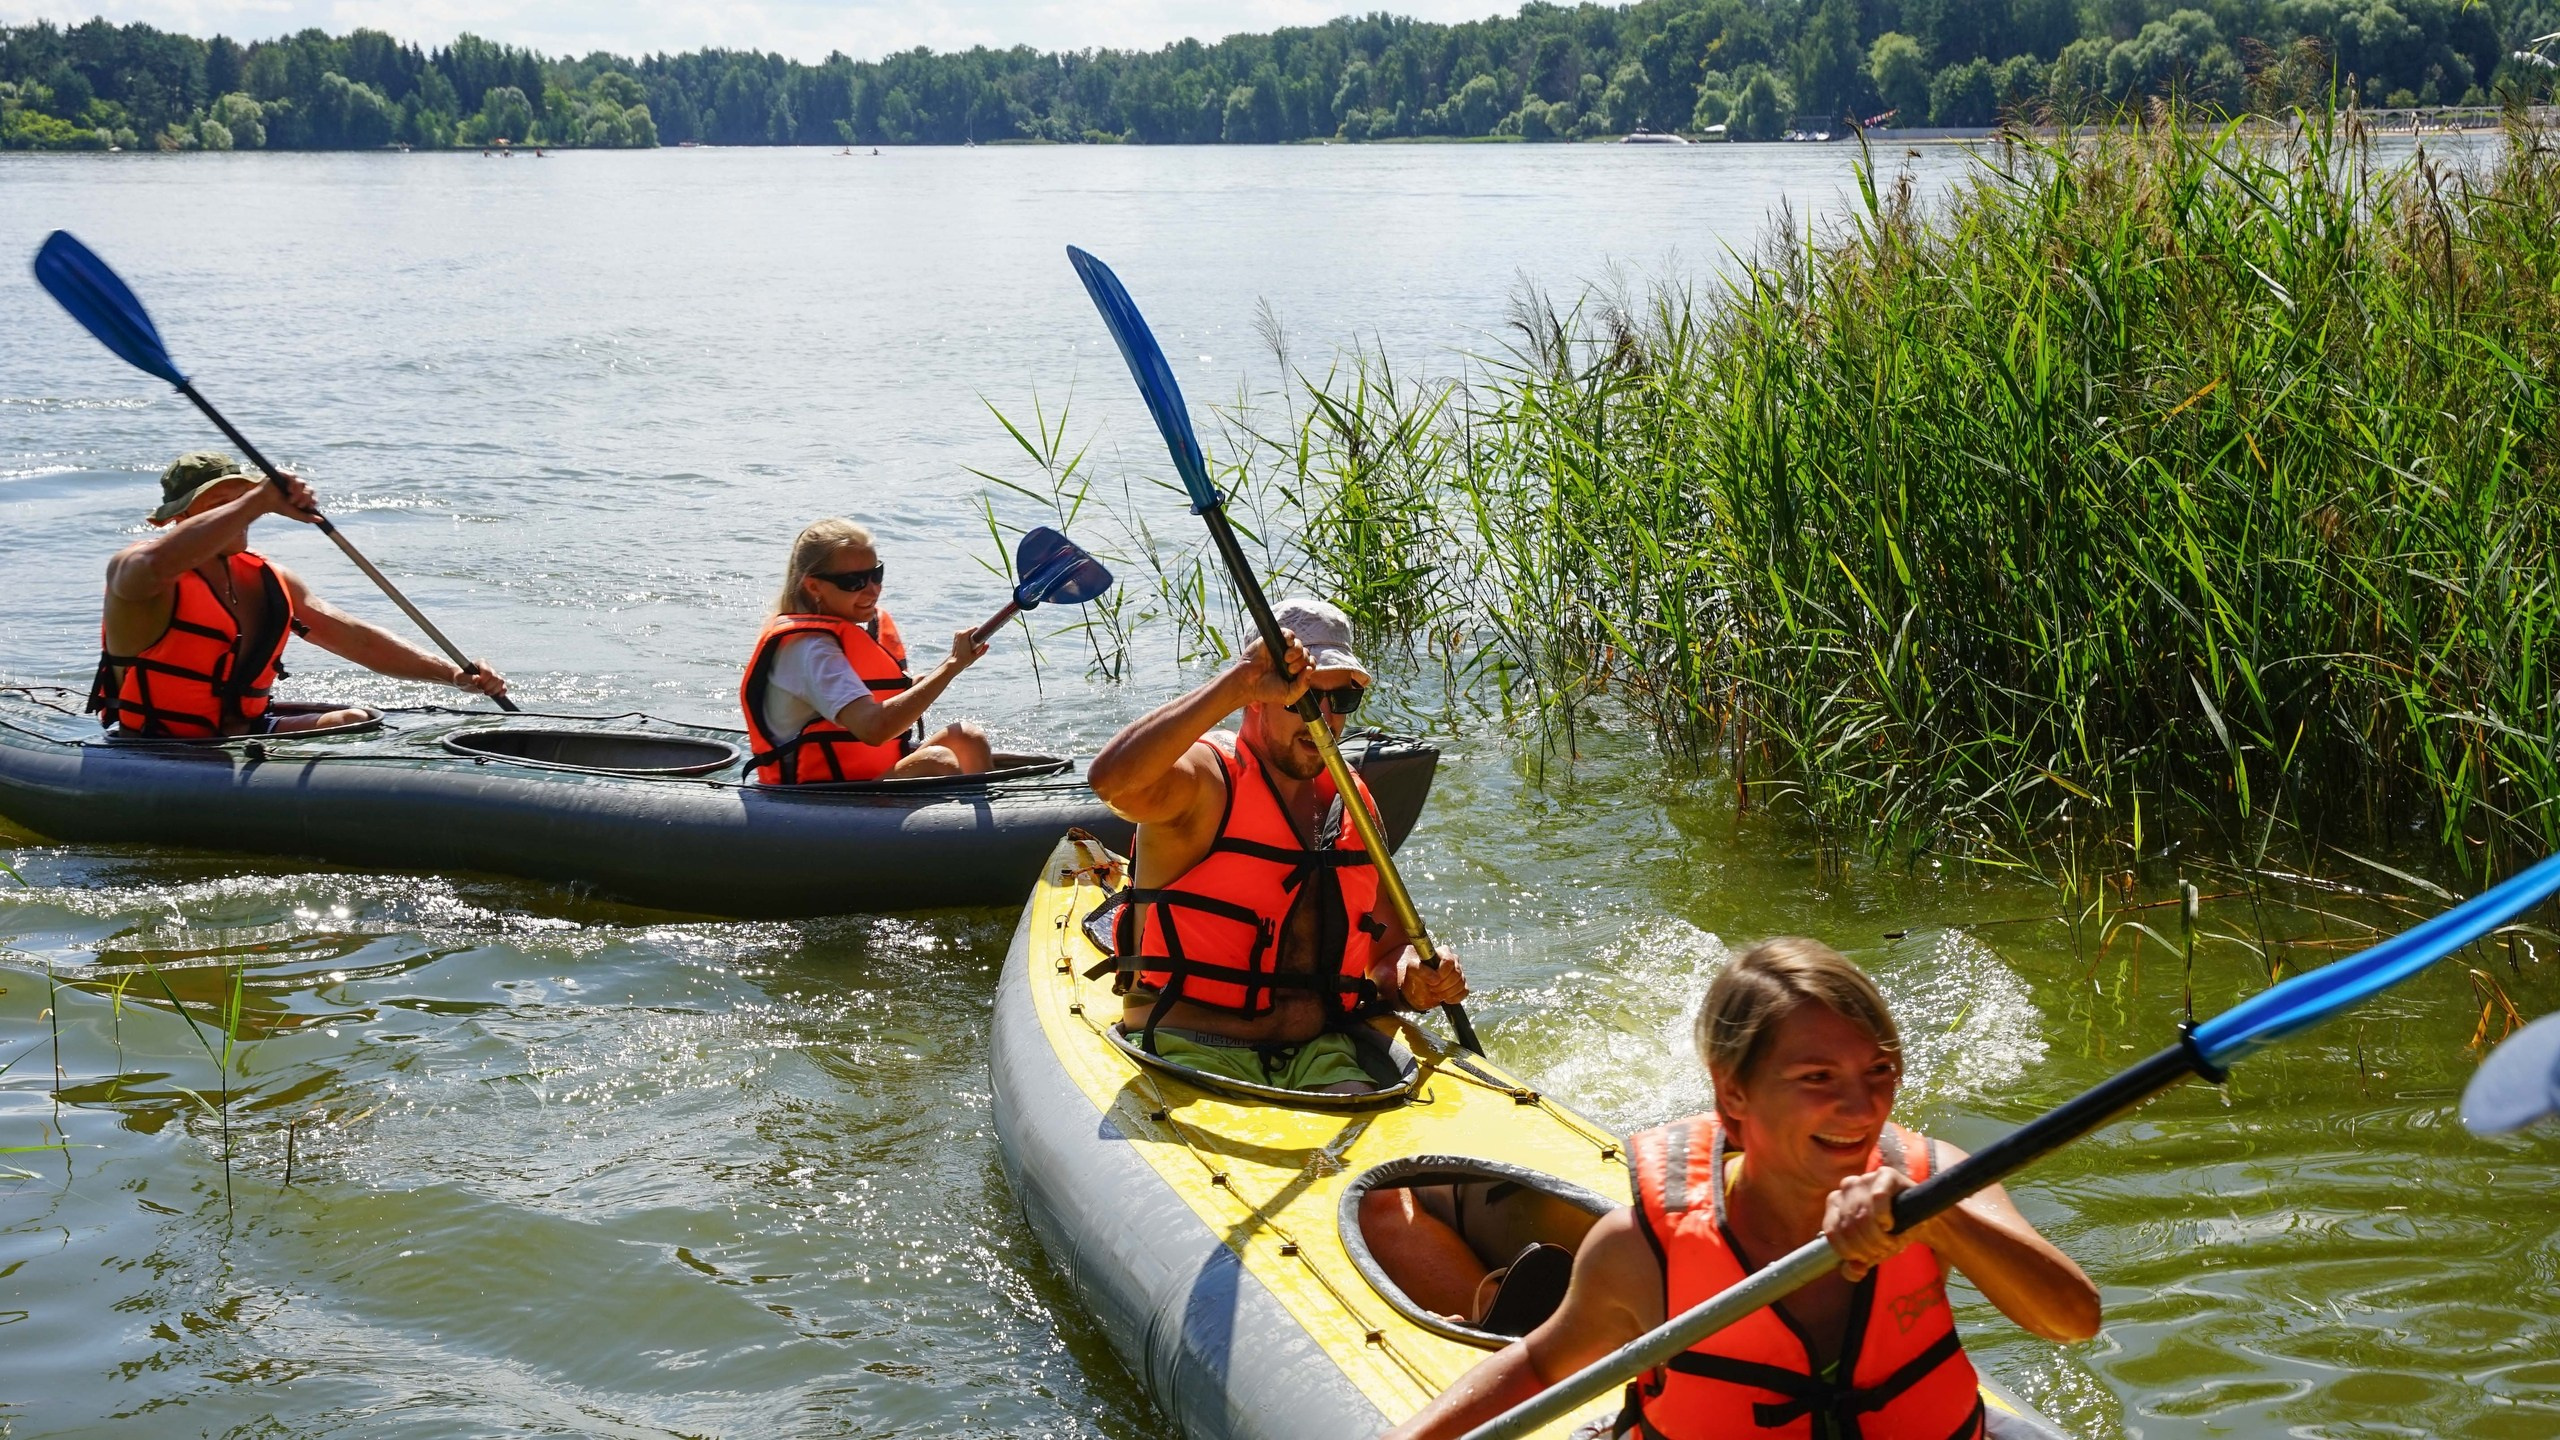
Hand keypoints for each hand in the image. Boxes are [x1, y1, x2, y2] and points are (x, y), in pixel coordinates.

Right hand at [252, 471, 324, 524]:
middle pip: (309, 489)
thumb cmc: (278, 507)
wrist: (264, 503)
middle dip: (305, 498)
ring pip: (302, 483)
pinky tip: (289, 490)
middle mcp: (298, 486)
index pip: (312, 495)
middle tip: (297, 504)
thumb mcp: (294, 514)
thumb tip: (321, 520)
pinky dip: (293, 484)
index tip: (308, 506)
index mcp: (302, 494)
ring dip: (298, 493)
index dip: (312, 500)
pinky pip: (293, 476)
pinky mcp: (283, 474)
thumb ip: (307, 517)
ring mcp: (291, 479)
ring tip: (290, 499)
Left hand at [452, 660, 508, 697]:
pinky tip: (498, 695)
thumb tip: (477, 679)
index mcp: (481, 663)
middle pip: (495, 678)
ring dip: (494, 690)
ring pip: (501, 682)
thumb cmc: (459, 678)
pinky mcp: (495, 683)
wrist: (462, 681)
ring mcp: (493, 675)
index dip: (484, 680)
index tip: (477, 685)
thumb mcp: (460, 678)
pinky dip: (502, 691)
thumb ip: (468, 678)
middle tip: (480, 688)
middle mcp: (489, 668)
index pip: (488, 672)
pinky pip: (503, 686)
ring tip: (485, 692)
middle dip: (488, 686)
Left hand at [948, 628, 989, 668]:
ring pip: (969, 632)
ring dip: (972, 637)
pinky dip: (968, 638)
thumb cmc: (965, 660)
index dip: (980, 633)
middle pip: (972, 630)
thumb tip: (987, 644)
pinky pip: (965, 634)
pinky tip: (968, 645)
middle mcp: (959, 633)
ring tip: (971, 646)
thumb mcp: (976, 656)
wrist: (955, 662)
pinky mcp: (956, 636)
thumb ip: (983, 650)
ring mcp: (957, 634)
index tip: (982, 639)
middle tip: (976, 645)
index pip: (976, 628)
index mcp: (964, 635)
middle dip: (976, 636)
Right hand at [1231, 630, 1310, 708]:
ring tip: (1286, 659)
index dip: (1309, 666)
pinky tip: (1287, 645)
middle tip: (1289, 669)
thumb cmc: (1266, 690)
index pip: (1310, 663)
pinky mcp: (1274, 640)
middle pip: (1306, 653)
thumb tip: (1309, 670)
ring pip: (1299, 644)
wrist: (1248, 683)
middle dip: (1301, 661)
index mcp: (1296, 671)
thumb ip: (1302, 686)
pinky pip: (1288, 634)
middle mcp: (1291, 659)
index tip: (1298, 673)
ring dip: (1297, 651)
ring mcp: (1282, 649)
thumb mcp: (1289, 695)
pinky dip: (1290, 637)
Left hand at [1395, 944, 1467, 1009]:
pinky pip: (1464, 992)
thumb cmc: (1415, 976)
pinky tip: (1444, 998)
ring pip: (1461, 984)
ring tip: (1436, 992)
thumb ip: (1421, 970)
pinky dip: (1454, 998)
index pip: (1449, 961)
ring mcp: (1460, 973)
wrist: (1417, 991)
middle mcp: (1454, 961)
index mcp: (1443, 952)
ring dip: (1446, 993)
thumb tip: (1436, 979)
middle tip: (1431, 988)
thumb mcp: (1412, 969)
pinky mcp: (1462, 985)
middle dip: (1442, 985)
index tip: (1432, 981)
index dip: (1441, 973)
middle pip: (1456, 974)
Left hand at [1823, 1166, 1919, 1281]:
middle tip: (1884, 1252)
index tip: (1865, 1259)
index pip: (1832, 1231)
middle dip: (1868, 1247)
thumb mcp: (1870, 1254)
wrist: (1920, 1220)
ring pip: (1862, 1215)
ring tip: (1891, 1242)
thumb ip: (1855, 1267)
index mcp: (1835, 1204)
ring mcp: (1864, 1178)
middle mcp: (1846, 1188)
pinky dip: (1885, 1217)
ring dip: (1878, 1237)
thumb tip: (1854, 1270)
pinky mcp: (1884, 1174)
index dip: (1849, 1251)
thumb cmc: (1890, 1234)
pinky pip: (1878, 1198)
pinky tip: (1891, 1224)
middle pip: (1849, 1226)